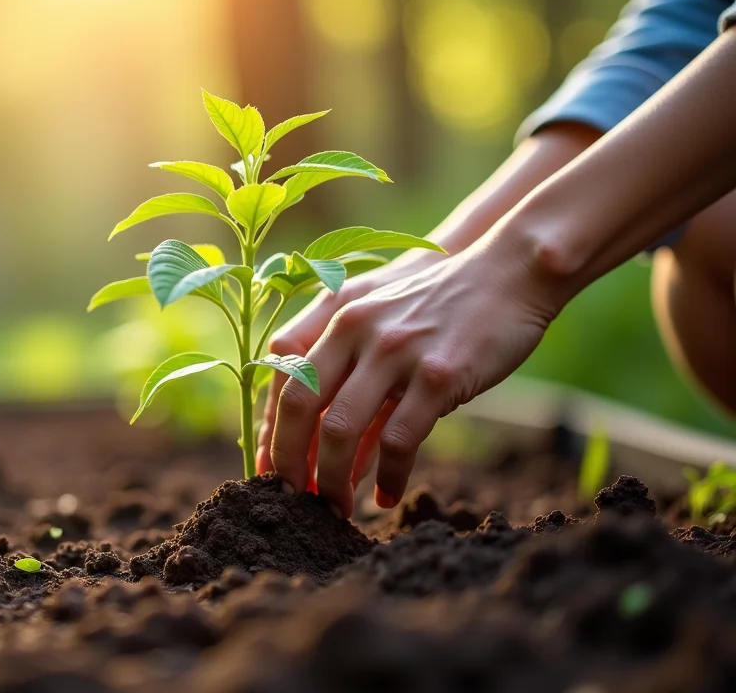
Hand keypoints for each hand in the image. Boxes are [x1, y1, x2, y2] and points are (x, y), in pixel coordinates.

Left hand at [263, 242, 560, 516]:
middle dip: (289, 461)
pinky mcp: (437, 375)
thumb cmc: (441, 302)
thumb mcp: (382, 321)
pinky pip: (399, 439)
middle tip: (291, 499)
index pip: (281, 376)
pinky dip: (389, 476)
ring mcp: (394, 352)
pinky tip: (388, 496)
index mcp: (335, 313)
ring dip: (332, 479)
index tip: (269, 468)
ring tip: (336, 507)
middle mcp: (355, 328)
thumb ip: (351, 371)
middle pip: (298, 405)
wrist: (509, 272)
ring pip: (340, 430)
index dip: (270, 427)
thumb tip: (330, 446)